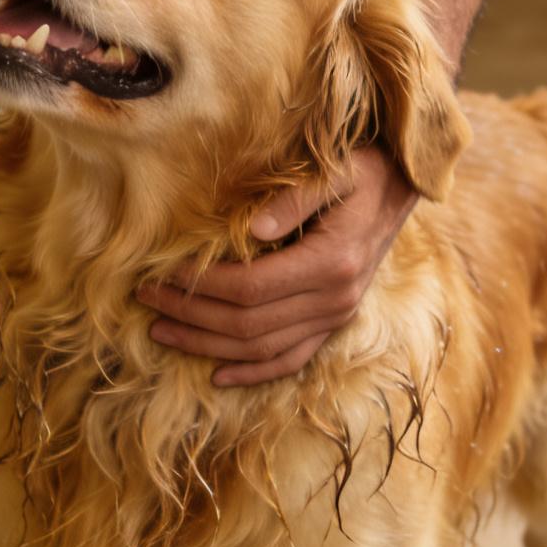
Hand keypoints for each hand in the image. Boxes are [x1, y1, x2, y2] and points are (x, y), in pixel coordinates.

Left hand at [135, 147, 416, 386]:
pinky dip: (253, 372)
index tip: (160, 274)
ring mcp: (337, 317)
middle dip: (190, 314)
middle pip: (248, 324)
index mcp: (331, 263)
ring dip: (208, 345)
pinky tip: (217, 374)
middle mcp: (335, 300)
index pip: (249, 288)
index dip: (199, 286)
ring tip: (161, 331)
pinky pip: (291, 360)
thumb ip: (294, 199)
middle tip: (145, 299)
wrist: (401, 189)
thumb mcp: (333, 172)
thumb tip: (252, 229)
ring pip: (262, 349)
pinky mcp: (335, 324)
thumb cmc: (361, 172)